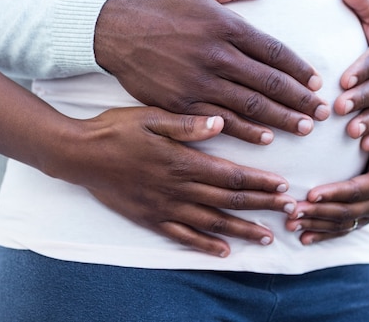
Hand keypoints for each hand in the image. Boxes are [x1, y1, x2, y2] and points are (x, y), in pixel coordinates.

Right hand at [48, 106, 296, 257]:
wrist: (80, 155)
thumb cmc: (115, 130)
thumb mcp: (150, 116)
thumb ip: (187, 124)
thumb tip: (220, 123)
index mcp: (181, 161)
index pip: (229, 175)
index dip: (258, 182)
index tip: (283, 186)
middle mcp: (177, 188)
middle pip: (227, 201)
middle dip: (260, 206)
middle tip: (288, 211)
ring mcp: (164, 207)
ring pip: (211, 222)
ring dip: (241, 230)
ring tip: (267, 236)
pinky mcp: (150, 218)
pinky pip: (182, 236)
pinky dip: (204, 245)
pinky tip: (223, 251)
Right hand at [94, 0, 330, 144]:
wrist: (116, 32)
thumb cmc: (159, 6)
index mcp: (224, 26)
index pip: (273, 51)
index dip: (298, 68)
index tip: (315, 82)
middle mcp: (216, 56)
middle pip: (269, 83)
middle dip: (299, 100)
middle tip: (321, 113)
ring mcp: (198, 83)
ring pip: (249, 106)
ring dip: (280, 119)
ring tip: (304, 129)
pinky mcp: (181, 104)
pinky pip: (220, 121)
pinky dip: (245, 132)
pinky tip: (265, 138)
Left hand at [285, 132, 368, 243]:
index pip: (357, 190)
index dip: (334, 193)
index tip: (310, 193)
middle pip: (345, 211)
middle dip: (317, 212)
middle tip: (292, 210)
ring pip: (341, 224)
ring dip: (314, 225)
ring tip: (290, 224)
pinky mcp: (360, 220)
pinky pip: (341, 231)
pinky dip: (322, 236)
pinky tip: (303, 238)